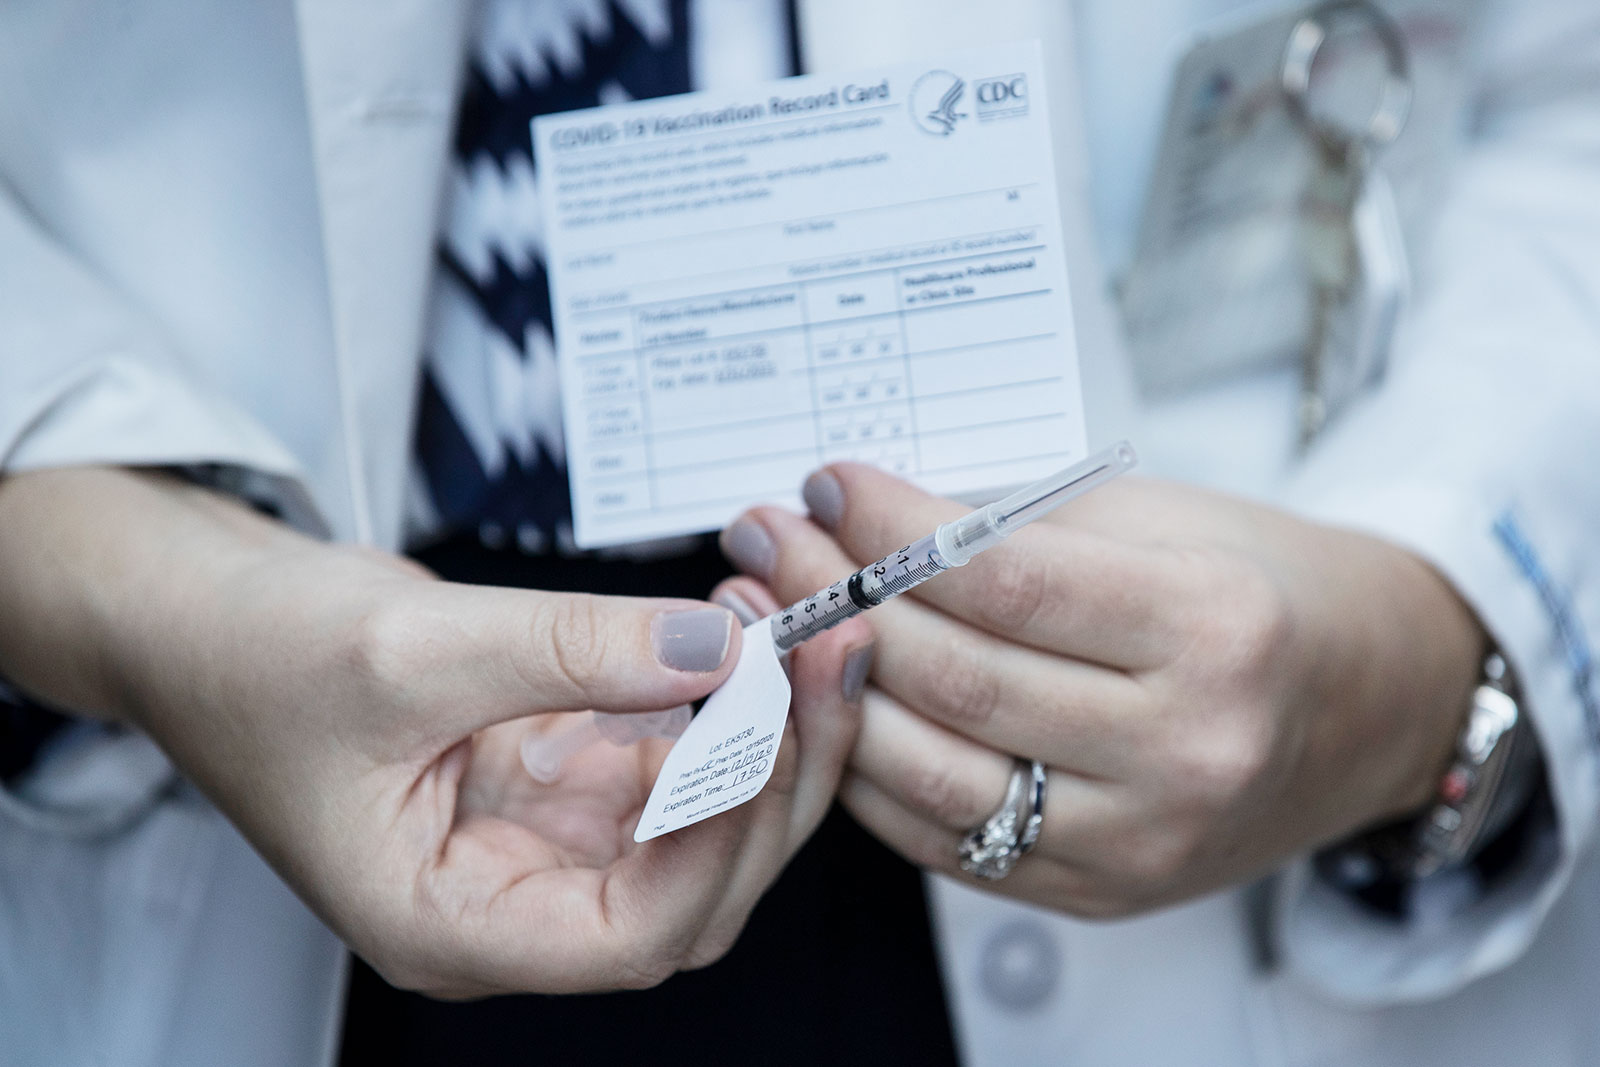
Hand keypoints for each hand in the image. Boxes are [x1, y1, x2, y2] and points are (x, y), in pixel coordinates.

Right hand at [0, 469, 869, 995]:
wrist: (204, 614)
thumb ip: (570, 651)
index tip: (760, 728)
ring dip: (765, 727)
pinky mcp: (563, 770)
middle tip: (823, 659)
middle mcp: (514, 897)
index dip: (714, 842)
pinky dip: (721, 695)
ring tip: (795, 622)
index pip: (628, 936)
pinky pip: (674, 754)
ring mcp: (547, 835)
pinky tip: (742, 622)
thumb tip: (715, 648)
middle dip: (775, 776)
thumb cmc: (252, 661)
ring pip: (704, 819)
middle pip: (696, 883)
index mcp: (452, 923)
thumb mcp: (409, 651)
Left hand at [716, 463, 1483, 915]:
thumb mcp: (1158, 520)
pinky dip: (871, 774)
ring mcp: (1143, 838)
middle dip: (835, 599)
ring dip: (827, 692)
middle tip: (769, 541)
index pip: (1003, 581)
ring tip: (769, 621)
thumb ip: (1014, 527)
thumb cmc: (1256, 588)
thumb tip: (860, 517)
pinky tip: (825, 706)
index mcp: (1213, 629)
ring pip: (935, 775)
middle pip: (957, 680)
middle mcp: (1185, 749)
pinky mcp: (1104, 891)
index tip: (827, 484)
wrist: (1365, 707)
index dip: (891, 529)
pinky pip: (947, 841)